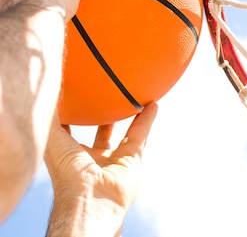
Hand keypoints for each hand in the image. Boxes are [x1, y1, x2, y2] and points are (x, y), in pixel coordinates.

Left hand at [44, 102, 157, 236]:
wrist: (92, 198)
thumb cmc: (67, 174)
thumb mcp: (53, 139)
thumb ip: (51, 117)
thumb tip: (48, 94)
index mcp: (70, 155)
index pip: (70, 132)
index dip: (71, 116)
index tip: (73, 98)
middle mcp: (93, 158)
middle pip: (100, 133)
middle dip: (103, 117)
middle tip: (105, 97)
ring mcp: (114, 159)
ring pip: (125, 132)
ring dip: (130, 116)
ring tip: (134, 98)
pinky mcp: (133, 158)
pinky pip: (141, 133)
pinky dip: (148, 119)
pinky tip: (153, 104)